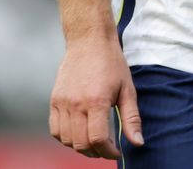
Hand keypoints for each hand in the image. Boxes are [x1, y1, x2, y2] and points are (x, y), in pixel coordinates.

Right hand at [49, 32, 143, 158]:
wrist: (89, 41)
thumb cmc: (112, 63)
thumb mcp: (128, 89)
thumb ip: (131, 118)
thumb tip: (138, 143)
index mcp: (97, 101)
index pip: (98, 139)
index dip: (108, 151)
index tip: (116, 152)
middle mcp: (76, 104)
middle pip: (81, 143)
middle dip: (96, 152)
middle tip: (106, 149)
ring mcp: (63, 103)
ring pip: (67, 140)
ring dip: (80, 147)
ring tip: (94, 142)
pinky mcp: (54, 100)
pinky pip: (55, 130)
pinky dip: (65, 139)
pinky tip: (78, 134)